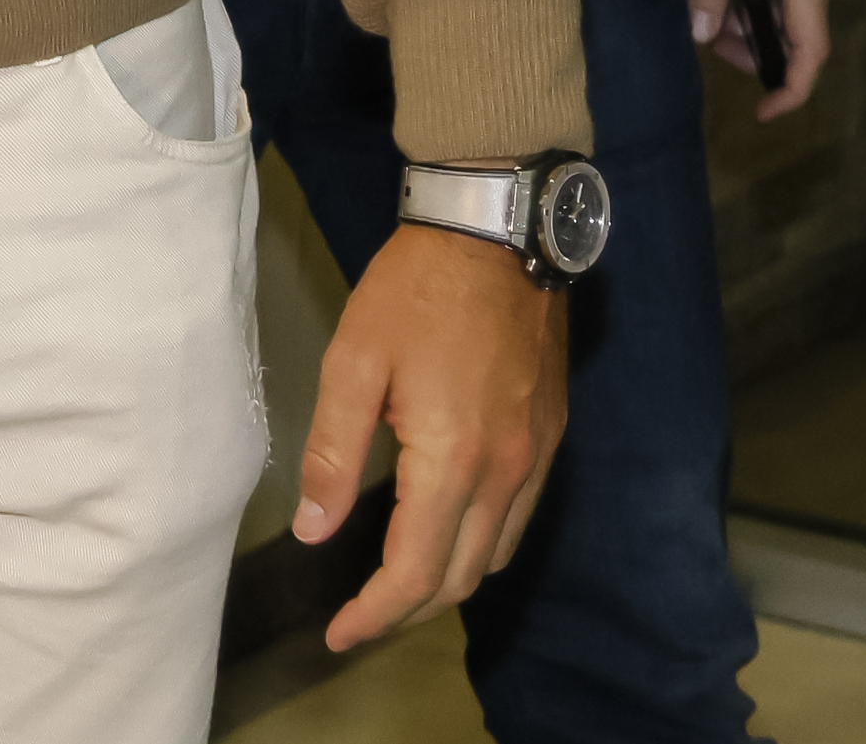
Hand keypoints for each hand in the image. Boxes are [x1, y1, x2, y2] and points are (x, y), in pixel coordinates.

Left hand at [295, 224, 567, 647]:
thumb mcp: (354, 362)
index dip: (375, 614)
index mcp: (455, 460)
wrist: (495, 232)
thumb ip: (333, 451)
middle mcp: (507, 472)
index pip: (415, 571)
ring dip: (447, 581)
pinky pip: (519, 517)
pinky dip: (481, 544)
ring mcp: (537, 456)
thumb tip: (315, 529)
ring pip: (495, 555)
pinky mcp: (550, 435)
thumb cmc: (416, 291)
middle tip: (359, 615)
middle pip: (459, 577)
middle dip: (407, 608)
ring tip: (397, 584)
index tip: (339, 634)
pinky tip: (448, 530)